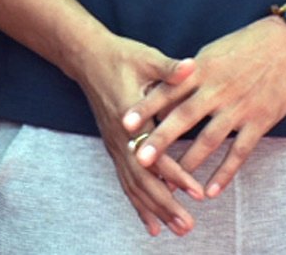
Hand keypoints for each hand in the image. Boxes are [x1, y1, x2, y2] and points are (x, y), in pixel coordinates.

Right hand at [74, 33, 201, 237]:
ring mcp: (114, 144)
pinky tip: (151, 225)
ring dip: (154, 210)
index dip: (176, 174)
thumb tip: (192, 67)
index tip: (197, 192)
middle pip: (142, 178)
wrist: (87, 58)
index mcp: (130, 115)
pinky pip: (125, 181)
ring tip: (178, 230)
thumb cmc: (120, 56)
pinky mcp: (114, 146)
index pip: (154, 153)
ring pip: (133, 185)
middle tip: (188, 225)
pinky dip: (138, 204)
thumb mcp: (146, 58)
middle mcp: (120, 136)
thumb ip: (169, 69)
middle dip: (166, 204)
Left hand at [121, 17, 285, 198]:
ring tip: (171, 181)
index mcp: (202, 68)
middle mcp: (217, 88)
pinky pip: (239, 151)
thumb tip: (167, 87)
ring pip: (209, 139)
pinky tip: (211, 190)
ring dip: (190, 161)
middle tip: (139, 157)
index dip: (146, 106)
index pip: (168, 89)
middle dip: (160, 138)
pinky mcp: (260, 121)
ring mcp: (239, 106)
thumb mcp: (214, 52)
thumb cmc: (248, 44)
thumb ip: (191, 73)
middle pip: (184, 116)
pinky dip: (224, 172)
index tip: (125, 122)